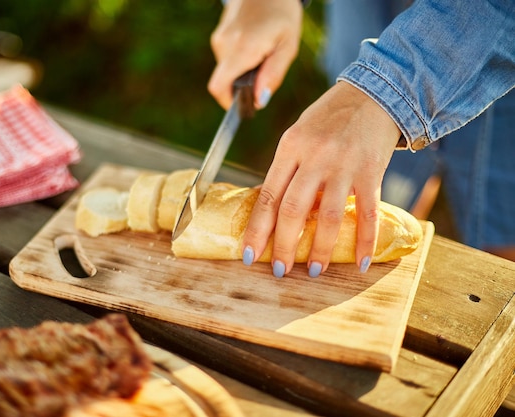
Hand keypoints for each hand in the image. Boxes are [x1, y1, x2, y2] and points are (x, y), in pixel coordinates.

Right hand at [208, 0, 302, 108]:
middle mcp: (225, 44)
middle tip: (265, 69)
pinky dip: (240, 59)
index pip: (219, 87)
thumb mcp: (287, 46)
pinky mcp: (219, 34)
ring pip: (227, 69)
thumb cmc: (282, 14)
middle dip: (243, 84)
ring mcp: (219, 38)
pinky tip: (256, 44)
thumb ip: (273, 75)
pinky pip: (227, 57)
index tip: (244, 105)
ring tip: (263, 52)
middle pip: (226, 81)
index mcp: (242, 49)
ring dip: (243, 70)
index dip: (228, 102)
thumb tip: (259, 101)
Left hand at [241, 81, 401, 276]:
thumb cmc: (329, 118)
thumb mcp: (298, 135)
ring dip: (319, 248)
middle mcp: (314, 156)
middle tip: (279, 271)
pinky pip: (367, 213)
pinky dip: (365, 240)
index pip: (268, 195)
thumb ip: (287, 169)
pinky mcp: (372, 171)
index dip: (257, 229)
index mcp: (290, 147)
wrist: (373, 93)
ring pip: (327, 215)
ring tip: (314, 271)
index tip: (249, 255)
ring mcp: (344, 164)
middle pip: (292, 209)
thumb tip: (273, 210)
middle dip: (283, 245)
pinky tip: (362, 261)